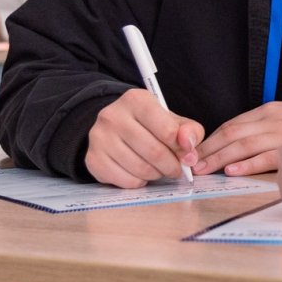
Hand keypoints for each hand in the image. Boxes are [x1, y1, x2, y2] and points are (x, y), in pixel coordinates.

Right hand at [86, 88, 205, 187]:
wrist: (116, 127)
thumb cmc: (150, 124)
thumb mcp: (173, 120)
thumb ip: (189, 131)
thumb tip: (189, 147)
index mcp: (137, 100)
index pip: (168, 131)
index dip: (183, 149)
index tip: (187, 155)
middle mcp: (113, 116)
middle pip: (154, 152)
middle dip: (172, 166)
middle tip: (176, 169)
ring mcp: (99, 138)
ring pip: (140, 169)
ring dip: (157, 174)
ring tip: (160, 169)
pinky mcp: (93, 159)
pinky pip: (126, 181)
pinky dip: (140, 182)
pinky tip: (142, 173)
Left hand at [192, 101, 281, 176]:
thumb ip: (271, 129)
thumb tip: (245, 146)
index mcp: (271, 110)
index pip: (232, 124)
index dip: (210, 139)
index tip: (194, 151)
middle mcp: (273, 118)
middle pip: (231, 133)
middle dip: (207, 149)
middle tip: (188, 164)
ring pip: (242, 144)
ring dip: (218, 157)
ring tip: (202, 169)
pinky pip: (266, 156)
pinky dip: (246, 163)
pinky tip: (231, 171)